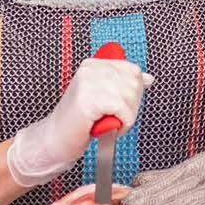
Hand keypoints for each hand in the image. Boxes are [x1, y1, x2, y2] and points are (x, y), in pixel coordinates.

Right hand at [7, 58, 152, 188]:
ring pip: (130, 96)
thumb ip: (125, 85)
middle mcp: (90, 69)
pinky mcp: (88, 100)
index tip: (121, 104)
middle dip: (131, 105)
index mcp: (94, 64)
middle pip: (134, 83)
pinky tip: (106, 127)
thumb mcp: (105, 97)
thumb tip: (148, 78)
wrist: (55, 140)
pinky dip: (122, 123)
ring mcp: (88, 83)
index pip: (133, 70)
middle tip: (115, 117)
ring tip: (109, 122)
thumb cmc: (79, 121)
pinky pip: (123, 109)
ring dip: (126, 116)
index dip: (134, 92)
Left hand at [122, 152, 204, 204]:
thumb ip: (169, 179)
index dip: (145, 190)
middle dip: (152, 198)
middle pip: (177, 185)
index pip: (167, 177)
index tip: (123, 200)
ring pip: (194, 193)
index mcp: (198, 164)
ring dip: (171, 203)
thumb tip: (136, 182)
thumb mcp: (200, 176)